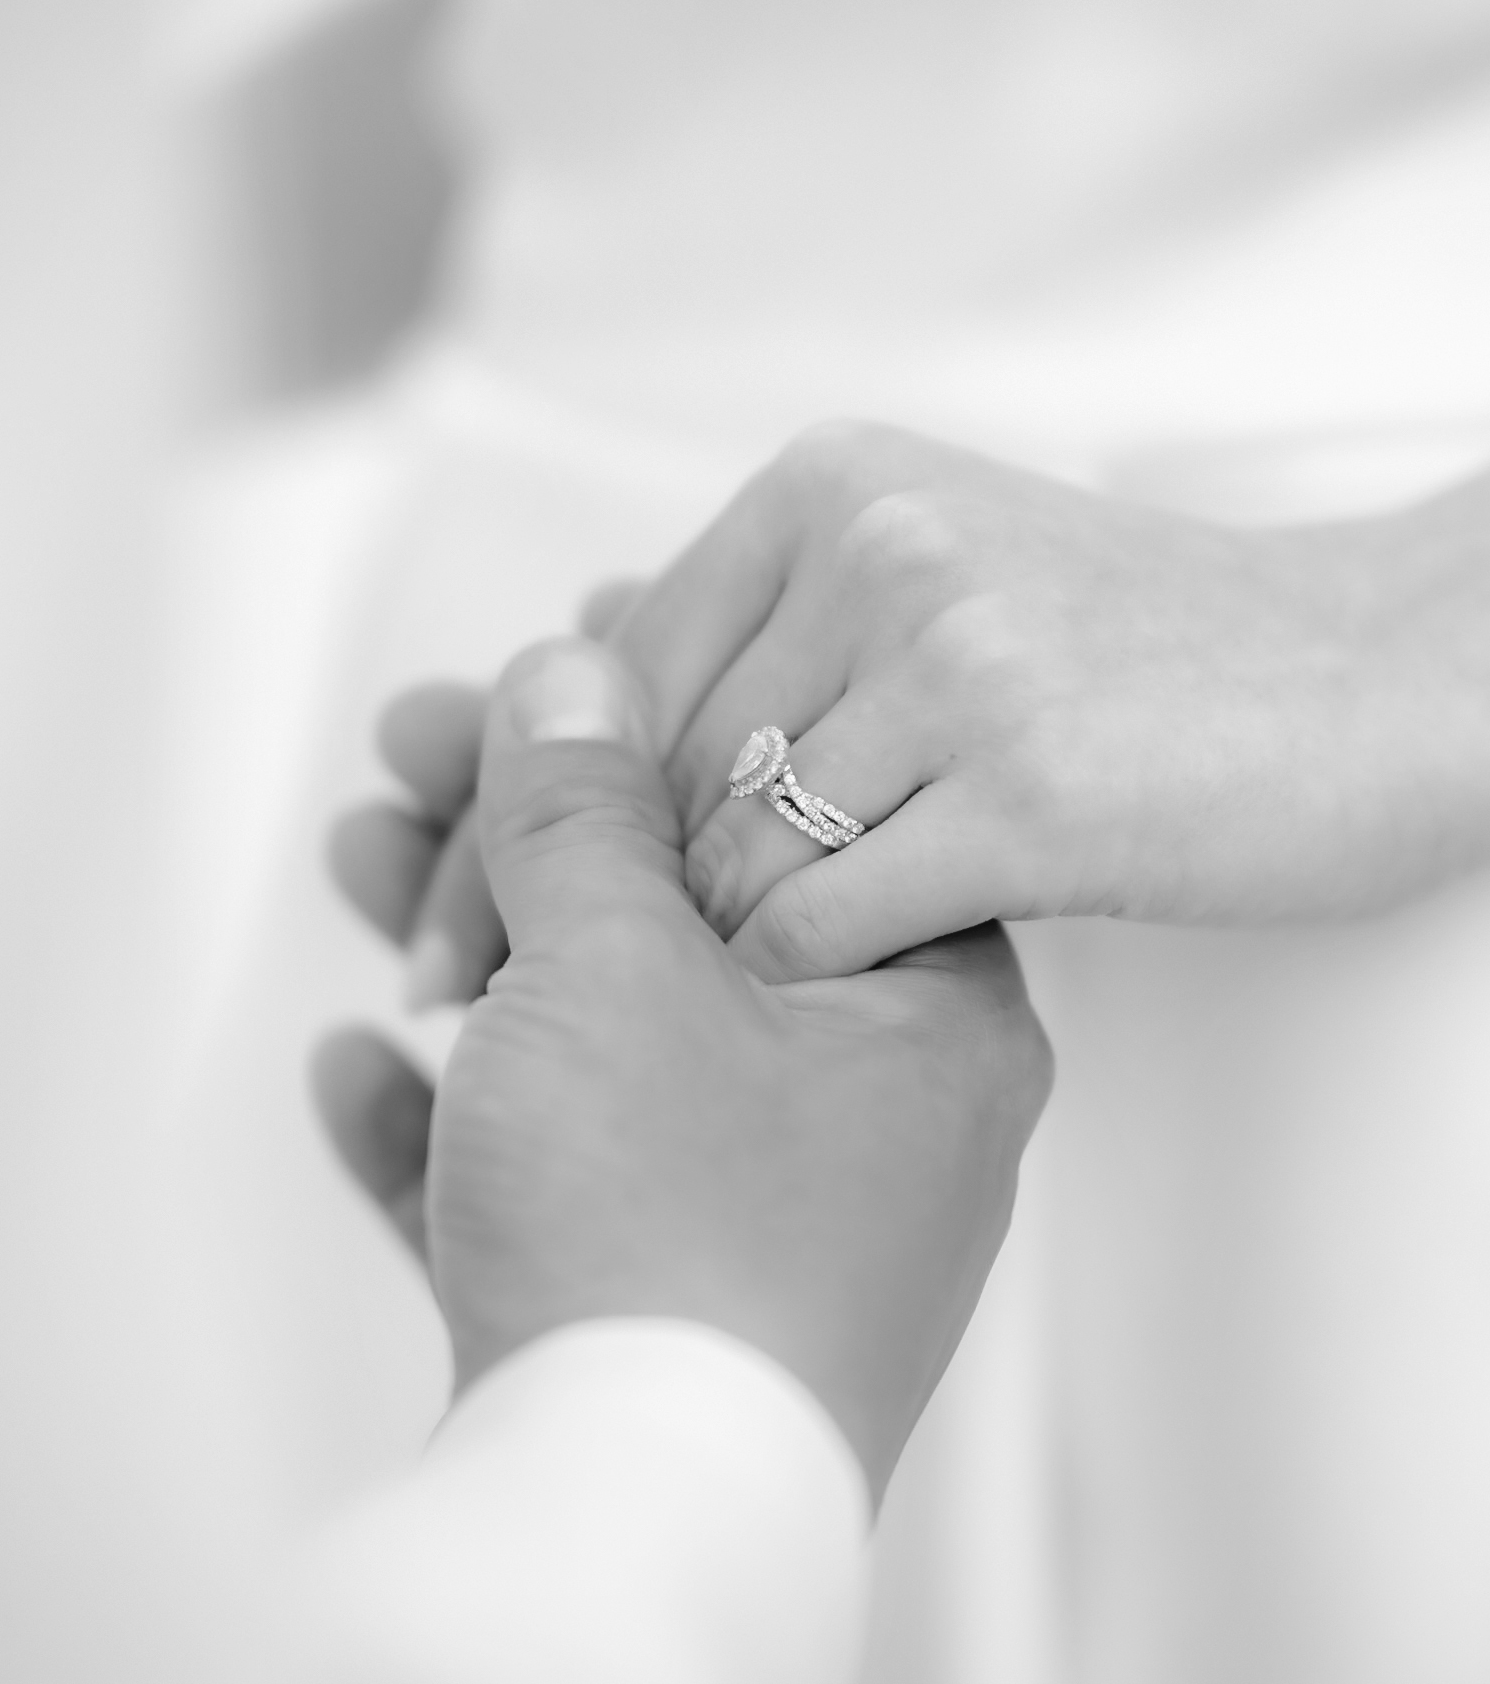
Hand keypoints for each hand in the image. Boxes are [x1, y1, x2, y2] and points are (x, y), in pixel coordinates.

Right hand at [314, 638, 1051, 1500]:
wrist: (622, 1529)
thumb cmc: (676, 1242)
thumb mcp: (617, 971)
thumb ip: (587, 816)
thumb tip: (571, 680)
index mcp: (929, 1018)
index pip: (812, 813)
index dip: (686, 716)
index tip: (591, 645)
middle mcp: (871, 1120)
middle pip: (691, 919)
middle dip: (536, 833)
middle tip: (435, 744)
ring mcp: (766, 1219)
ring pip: (607, 1039)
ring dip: (476, 956)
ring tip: (366, 862)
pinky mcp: (661, 1306)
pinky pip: (560, 1176)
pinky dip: (463, 1121)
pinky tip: (360, 1068)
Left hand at [610, 423, 1489, 979]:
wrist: (1371, 676)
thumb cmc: (1142, 651)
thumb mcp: (940, 572)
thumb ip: (771, 624)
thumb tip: (573, 688)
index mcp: (833, 487)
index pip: (615, 668)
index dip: (543, 803)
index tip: (507, 904)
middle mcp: (879, 549)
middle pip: (651, 768)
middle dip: (582, 895)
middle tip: (528, 987)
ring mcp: (958, 665)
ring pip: (728, 854)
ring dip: (705, 953)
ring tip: (694, 1011)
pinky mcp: (1031, 793)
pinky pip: (823, 920)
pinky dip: (798, 980)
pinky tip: (818, 1008)